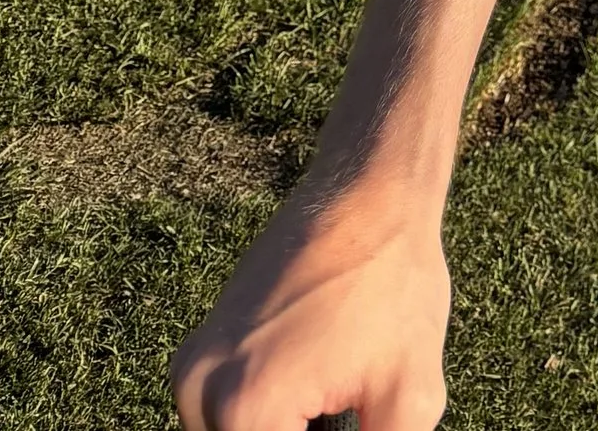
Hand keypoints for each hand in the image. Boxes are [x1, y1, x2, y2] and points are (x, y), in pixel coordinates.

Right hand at [171, 179, 449, 430]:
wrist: (370, 190)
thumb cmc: (395, 285)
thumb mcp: (408, 399)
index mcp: (245, 410)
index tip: (341, 417)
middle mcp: (199, 393)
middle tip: (343, 406)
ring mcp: (190, 372)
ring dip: (288, 430)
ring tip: (336, 401)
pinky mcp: (198, 352)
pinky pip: (228, 420)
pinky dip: (269, 422)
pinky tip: (321, 400)